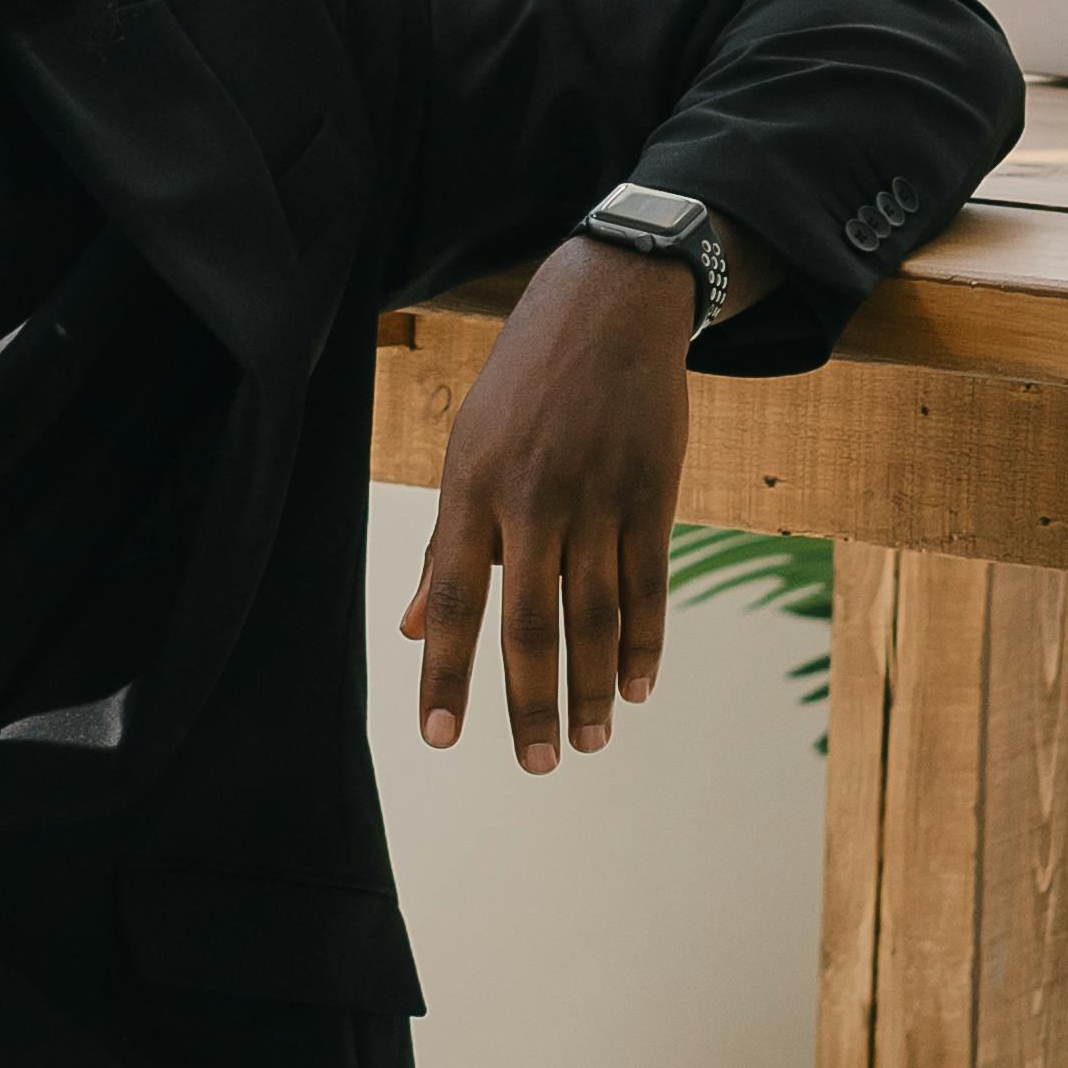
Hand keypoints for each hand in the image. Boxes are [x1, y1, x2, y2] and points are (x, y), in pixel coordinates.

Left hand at [403, 237, 696, 770]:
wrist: (611, 303)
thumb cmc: (526, 384)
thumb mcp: (470, 447)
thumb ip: (447, 543)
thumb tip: (415, 627)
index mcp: (473, 488)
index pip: (456, 600)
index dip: (447, 674)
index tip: (440, 738)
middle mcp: (532, 497)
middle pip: (529, 621)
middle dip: (530, 702)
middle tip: (538, 765)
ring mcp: (598, 495)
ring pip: (596, 613)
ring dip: (595, 687)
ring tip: (591, 742)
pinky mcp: (653, 490)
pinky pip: (650, 582)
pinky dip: (647, 641)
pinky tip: (640, 688)